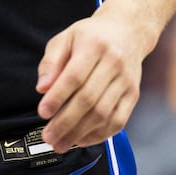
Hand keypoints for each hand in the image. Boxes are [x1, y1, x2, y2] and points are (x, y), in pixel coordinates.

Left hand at [35, 12, 147, 151]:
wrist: (128, 31)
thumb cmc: (92, 36)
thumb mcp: (66, 38)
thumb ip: (51, 62)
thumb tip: (42, 88)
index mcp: (94, 45)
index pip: (75, 76)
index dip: (58, 97)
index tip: (43, 112)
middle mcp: (114, 62)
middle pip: (89, 99)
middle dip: (65, 122)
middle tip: (48, 136)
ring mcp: (126, 80)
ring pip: (103, 114)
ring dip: (80, 133)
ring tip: (61, 144)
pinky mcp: (133, 94)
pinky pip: (118, 121)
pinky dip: (99, 135)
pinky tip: (82, 140)